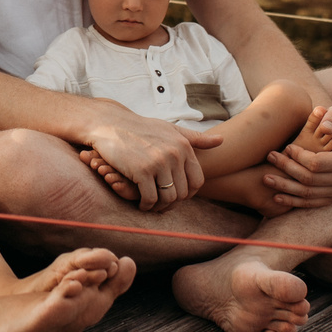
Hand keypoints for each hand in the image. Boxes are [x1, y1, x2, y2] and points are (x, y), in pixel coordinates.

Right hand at [80, 110, 207, 210]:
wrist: (110, 124)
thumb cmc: (140, 127)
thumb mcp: (170, 129)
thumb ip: (195, 138)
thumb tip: (222, 141)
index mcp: (184, 146)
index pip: (197, 181)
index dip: (187, 194)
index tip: (175, 195)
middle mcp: (174, 154)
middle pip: (183, 193)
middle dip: (172, 203)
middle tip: (161, 204)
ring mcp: (158, 163)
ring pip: (168, 198)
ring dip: (159, 207)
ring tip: (151, 206)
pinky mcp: (141, 171)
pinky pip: (150, 198)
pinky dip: (146, 206)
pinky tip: (141, 204)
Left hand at [262, 104, 331, 210]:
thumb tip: (325, 128)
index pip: (317, 163)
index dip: (299, 157)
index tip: (287, 147)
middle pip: (310, 179)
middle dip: (287, 169)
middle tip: (270, 158)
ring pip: (308, 193)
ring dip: (285, 187)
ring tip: (266, 178)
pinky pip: (310, 204)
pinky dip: (292, 202)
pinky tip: (276, 197)